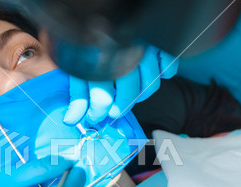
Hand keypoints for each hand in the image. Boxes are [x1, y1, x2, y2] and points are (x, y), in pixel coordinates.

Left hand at [63, 46, 177, 124]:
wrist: (104, 13)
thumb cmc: (91, 44)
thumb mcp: (78, 66)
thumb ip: (78, 93)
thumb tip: (72, 120)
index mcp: (97, 57)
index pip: (102, 98)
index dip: (98, 112)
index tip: (95, 116)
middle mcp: (122, 51)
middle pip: (128, 94)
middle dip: (120, 107)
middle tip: (114, 110)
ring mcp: (144, 46)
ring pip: (151, 84)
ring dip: (141, 93)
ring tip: (130, 92)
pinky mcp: (160, 41)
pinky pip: (169, 66)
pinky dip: (164, 72)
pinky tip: (149, 71)